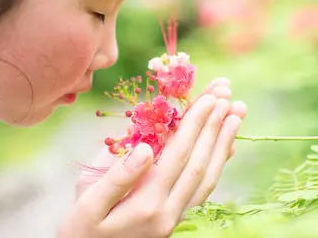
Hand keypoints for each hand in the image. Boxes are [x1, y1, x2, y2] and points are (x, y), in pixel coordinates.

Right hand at [58, 78, 244, 237]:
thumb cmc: (80, 229)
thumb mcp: (88, 202)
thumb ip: (118, 176)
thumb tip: (146, 148)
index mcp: (147, 203)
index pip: (178, 155)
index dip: (195, 123)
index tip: (210, 97)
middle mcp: (169, 212)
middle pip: (199, 161)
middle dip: (215, 124)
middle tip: (229, 93)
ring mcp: (176, 218)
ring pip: (207, 176)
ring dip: (223, 142)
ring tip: (237, 113)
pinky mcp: (176, 219)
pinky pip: (203, 190)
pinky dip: (217, 165)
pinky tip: (226, 146)